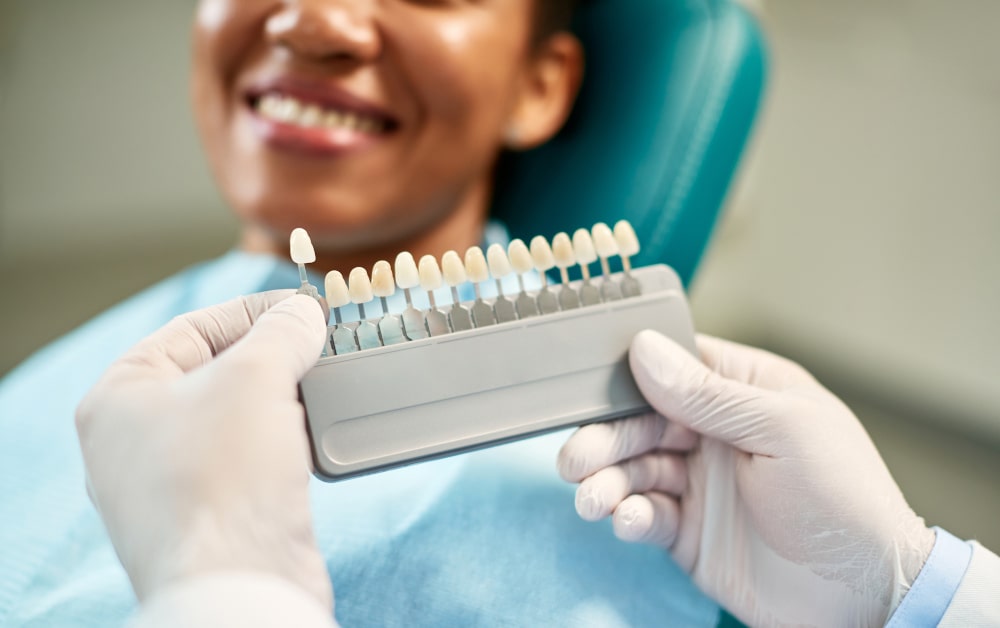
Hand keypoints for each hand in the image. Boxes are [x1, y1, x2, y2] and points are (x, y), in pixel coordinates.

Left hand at [76, 292, 331, 609]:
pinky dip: (281, 443)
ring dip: (282, 401)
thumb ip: (281, 332)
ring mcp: (173, 483)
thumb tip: (303, 314)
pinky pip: (249, 462)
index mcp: (120, 397)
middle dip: (272, 357)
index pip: (193, 328)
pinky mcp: (213, 516)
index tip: (303, 307)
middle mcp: (137, 440)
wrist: (240, 584)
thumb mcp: (254, 376)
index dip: (253, 311)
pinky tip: (312, 439)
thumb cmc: (223, 477)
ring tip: (322, 387)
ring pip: (235, 419)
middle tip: (319, 344)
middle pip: (215, 372)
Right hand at [558, 331, 934, 626]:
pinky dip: (626, 515)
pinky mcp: (687, 531)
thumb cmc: (844, 499)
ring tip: (591, 498)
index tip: (590, 385)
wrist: (864, 596)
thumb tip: (645, 350)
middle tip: (575, 459)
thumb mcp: (783, 431)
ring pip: (635, 468)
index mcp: (745, 392)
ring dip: (606, 480)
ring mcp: (700, 483)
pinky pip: (643, 514)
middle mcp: (716, 432)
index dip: (630, 372)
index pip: (675, 365)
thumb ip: (710, 394)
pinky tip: (625, 520)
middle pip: (641, 420)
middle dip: (605, 437)